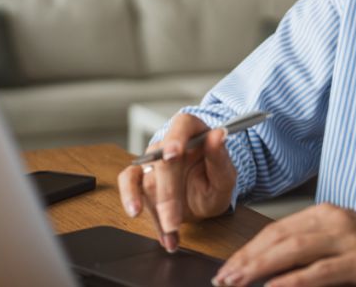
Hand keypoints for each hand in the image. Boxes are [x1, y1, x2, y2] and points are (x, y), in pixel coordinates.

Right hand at [117, 113, 237, 252]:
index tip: (174, 155)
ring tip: (168, 229)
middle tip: (174, 220)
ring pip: (146, 178)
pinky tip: (145, 220)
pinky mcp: (140, 176)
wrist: (205, 196)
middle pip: (162, 161)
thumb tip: (219, 135)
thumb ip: (220, 157)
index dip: (176, 138)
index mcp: (193, 132)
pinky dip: (134, 203)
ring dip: (156, 209)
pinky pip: (129, 184)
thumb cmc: (215, 180)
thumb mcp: (225, 175)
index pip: (182, 125)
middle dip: (167, 194)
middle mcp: (169, 142)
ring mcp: (152, 159)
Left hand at [212, 203, 355, 286]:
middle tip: (222, 278)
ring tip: (237, 281)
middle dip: (246, 259)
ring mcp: (348, 240)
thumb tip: (274, 266)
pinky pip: (320, 270)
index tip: (227, 266)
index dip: (248, 248)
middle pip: (279, 237)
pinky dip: (294, 279)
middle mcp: (334, 220)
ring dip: (260, 267)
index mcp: (327, 213)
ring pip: (293, 250)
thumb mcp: (345, 240)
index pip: (277, 229)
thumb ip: (313, 247)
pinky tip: (273, 286)